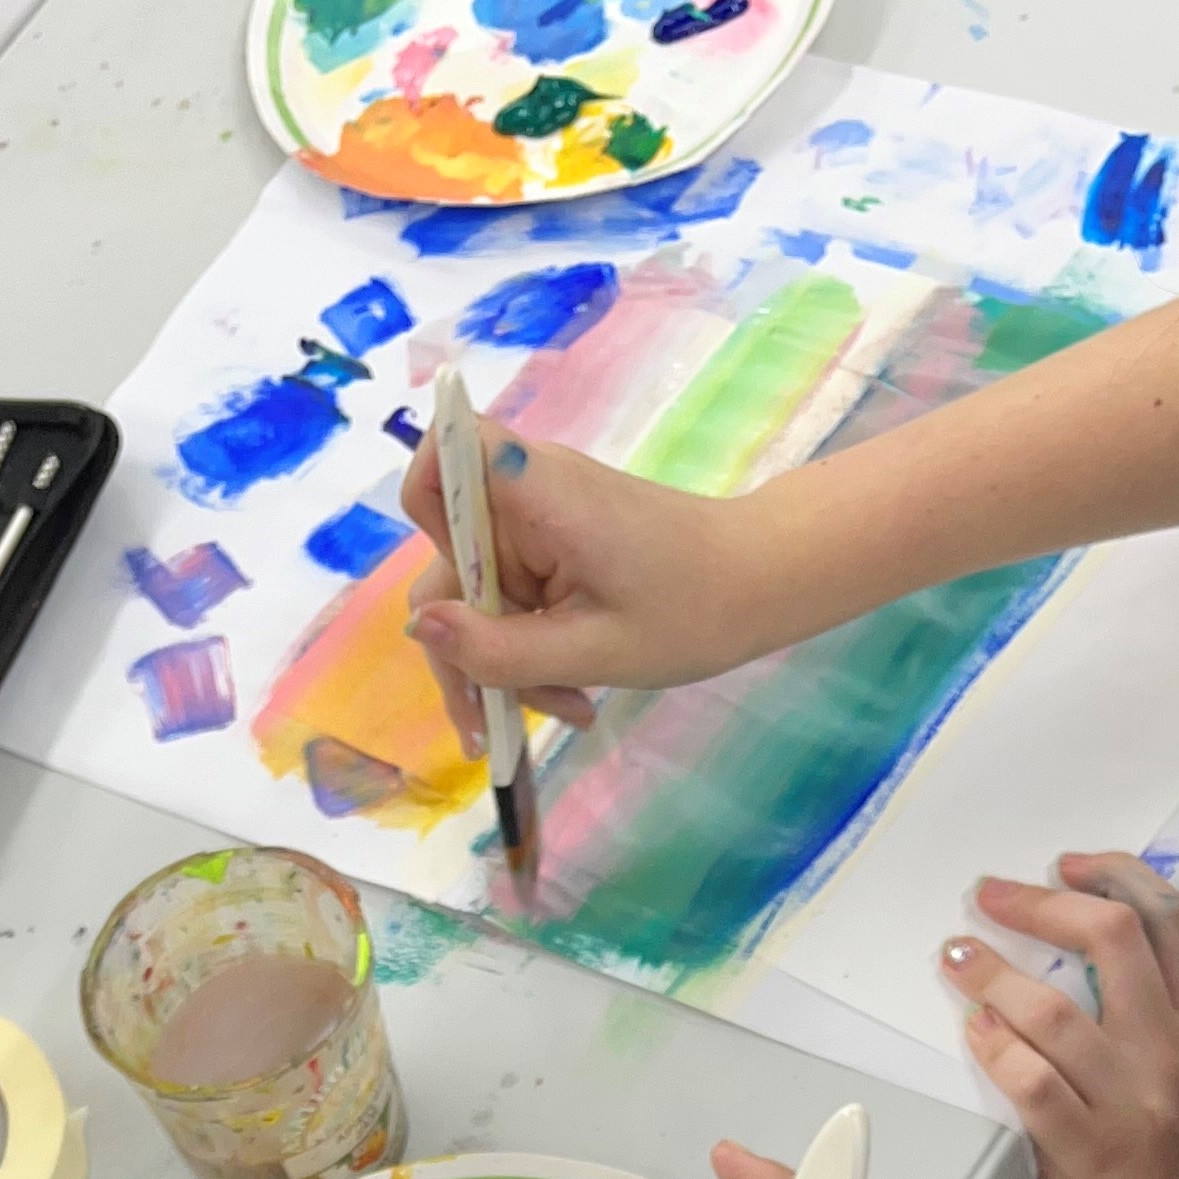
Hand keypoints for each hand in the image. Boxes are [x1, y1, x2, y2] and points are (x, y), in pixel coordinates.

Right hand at [397, 425, 793, 747]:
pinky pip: (509, 598)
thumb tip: (417, 629)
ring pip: (475, 593)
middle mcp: (526, 492)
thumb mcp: (593, 651)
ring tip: (564, 710)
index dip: (429, 512)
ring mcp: (535, 520)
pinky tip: (567, 692)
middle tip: (493, 725)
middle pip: (448, 558)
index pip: (445, 452)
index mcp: (539, 492)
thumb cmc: (694, 610)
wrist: (761, 583)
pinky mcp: (548, 547)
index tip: (460, 593)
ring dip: (502, 662)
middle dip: (466, 645)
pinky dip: (526, 649)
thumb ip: (500, 648)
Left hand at [939, 857, 1178, 1178]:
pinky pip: (1032, 1081)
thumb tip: (1087, 997)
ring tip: (955, 955)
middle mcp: (1175, 1058)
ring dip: (993, 971)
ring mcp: (1135, 1105)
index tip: (1068, 864)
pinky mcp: (1090, 1154)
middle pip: (1113, 938)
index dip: (1115, 877)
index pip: (1172, 923)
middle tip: (990, 896)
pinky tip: (971, 1028)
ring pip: (1057, 1007)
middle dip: (1043, 903)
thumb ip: (1150, 1048)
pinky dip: (995, 1044)